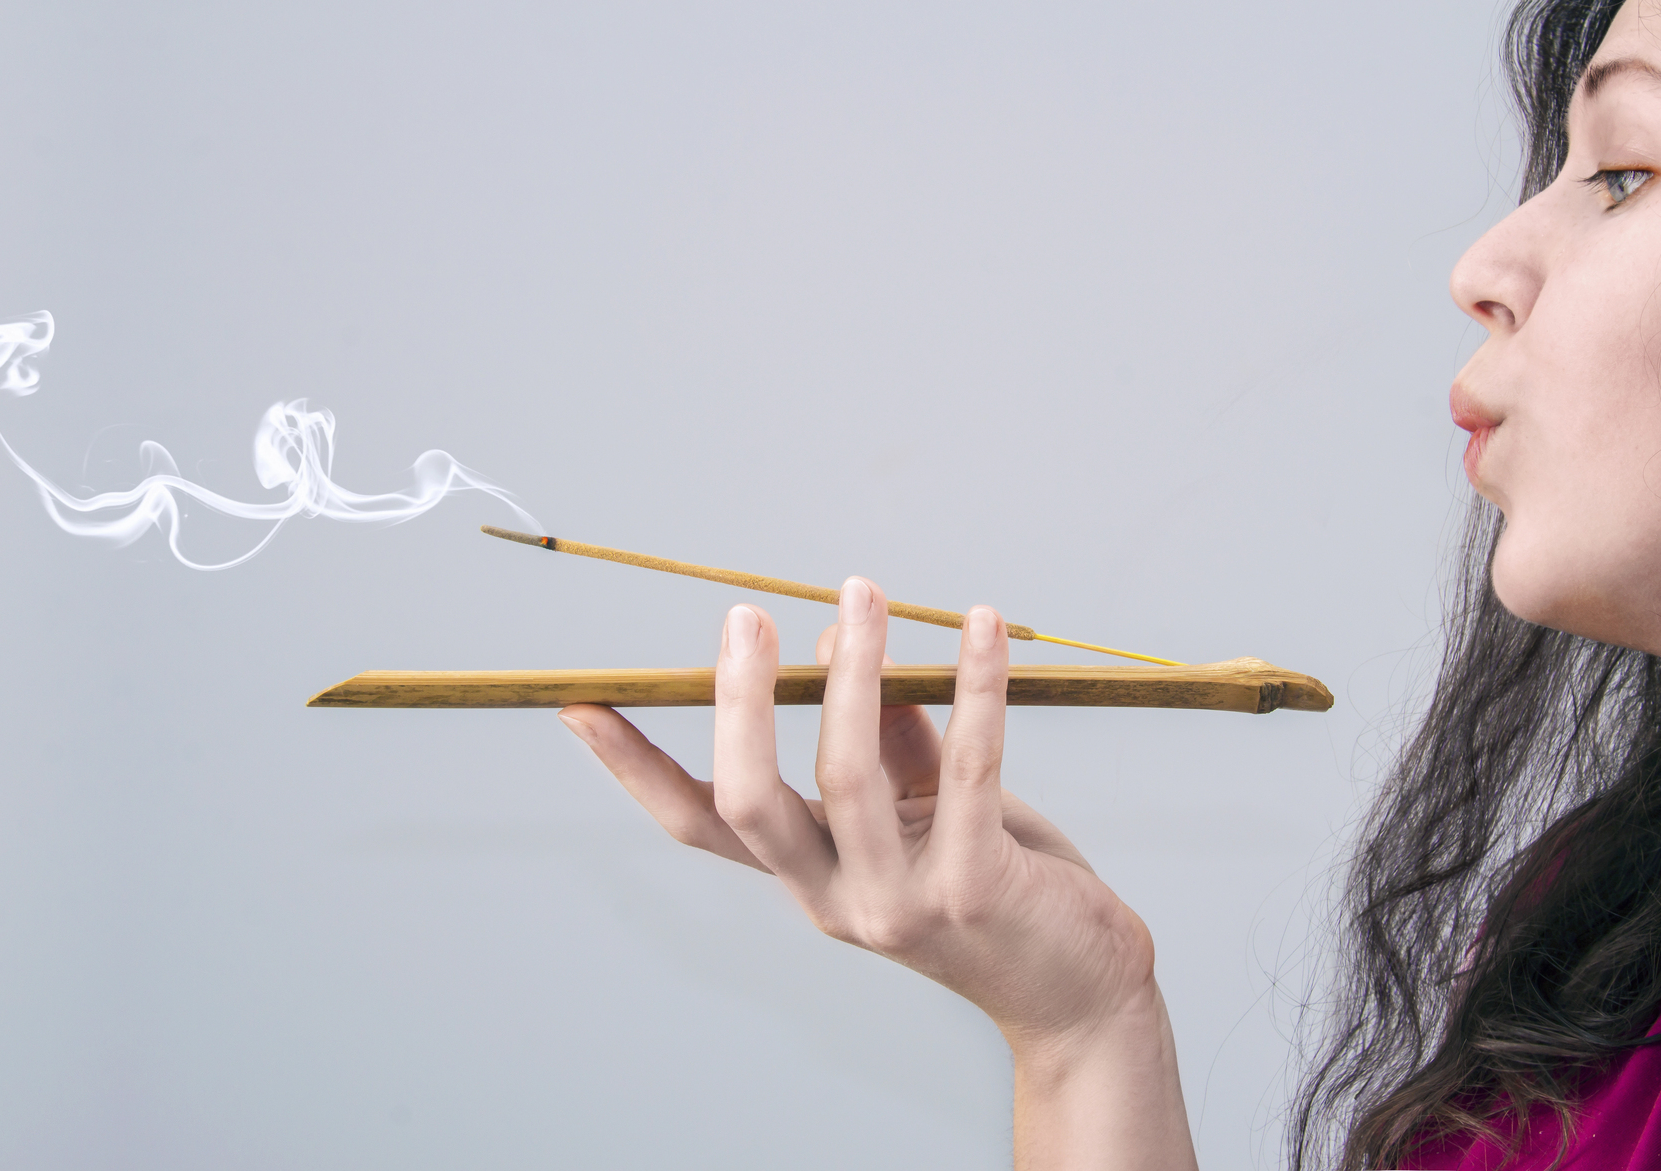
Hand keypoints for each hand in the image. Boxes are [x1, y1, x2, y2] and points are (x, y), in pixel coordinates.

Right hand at [557, 577, 1195, 1167]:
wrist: (1081, 987)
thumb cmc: (999, 883)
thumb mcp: (923, 807)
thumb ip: (883, 733)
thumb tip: (839, 637)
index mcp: (808, 877)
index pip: (700, 822)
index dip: (635, 767)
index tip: (579, 706)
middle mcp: (835, 900)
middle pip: (751, 798)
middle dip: (740, 701)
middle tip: (743, 617)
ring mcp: (900, 903)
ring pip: (850, 772)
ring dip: (856, 667)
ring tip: (863, 591)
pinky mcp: (975, 889)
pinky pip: (969, 769)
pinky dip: (975, 687)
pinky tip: (982, 627)